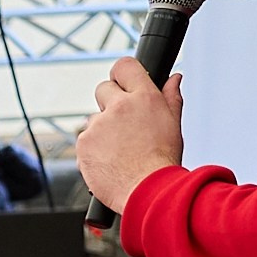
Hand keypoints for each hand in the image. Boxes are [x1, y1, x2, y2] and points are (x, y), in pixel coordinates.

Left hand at [76, 58, 185, 215]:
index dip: (122, 73)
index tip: (122, 82)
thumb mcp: (173, 124)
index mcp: (143, 97)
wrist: (147, 190)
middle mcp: (118, 107)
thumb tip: (174, 78)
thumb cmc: (162, 160)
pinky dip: (93, 149)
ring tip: (120, 150)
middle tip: (123, 123)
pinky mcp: (83, 144)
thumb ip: (171, 97)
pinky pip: (85, 140)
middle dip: (110, 101)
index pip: (125, 66)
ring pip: (94, 119)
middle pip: (103, 89)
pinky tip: (109, 160)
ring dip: (102, 130)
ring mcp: (98, 125)